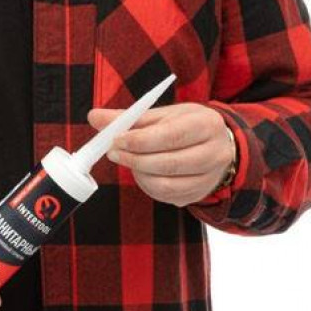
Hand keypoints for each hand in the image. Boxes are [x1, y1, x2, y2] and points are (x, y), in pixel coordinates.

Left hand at [86, 102, 235, 207]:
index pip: (171, 136)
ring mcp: (209, 178)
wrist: (216, 145)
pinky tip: (141, 173)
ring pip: (166, 184)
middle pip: (169, 163)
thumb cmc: (184, 126)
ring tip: (127, 161)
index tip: (116, 140)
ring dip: (139, 174)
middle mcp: (215, 153)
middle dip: (134, 159)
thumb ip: (128, 117)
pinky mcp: (199, 194)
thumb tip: (93, 116)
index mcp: (207, 125)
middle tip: (113, 153)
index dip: (140, 140)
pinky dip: (147, 185)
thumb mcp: (162, 115)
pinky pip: (167, 196)